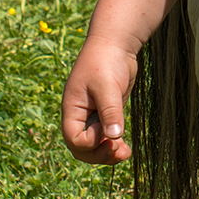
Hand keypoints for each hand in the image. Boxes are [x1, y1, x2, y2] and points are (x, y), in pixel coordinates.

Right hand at [60, 35, 137, 165]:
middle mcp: (79, 116)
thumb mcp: (107, 86)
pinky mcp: (106, 114)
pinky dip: (115, 145)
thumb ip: (110, 112)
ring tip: (125, 153)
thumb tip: (114, 137)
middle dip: (99, 154)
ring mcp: (92, 116)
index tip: (107, 133)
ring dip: (108, 154)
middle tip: (118, 150)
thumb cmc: (105, 61)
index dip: (91, 143)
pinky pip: (106, 137)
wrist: (114, 44)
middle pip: (82, 148)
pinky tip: (126, 148)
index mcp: (72, 109)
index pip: (74, 139)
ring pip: (94, 146)